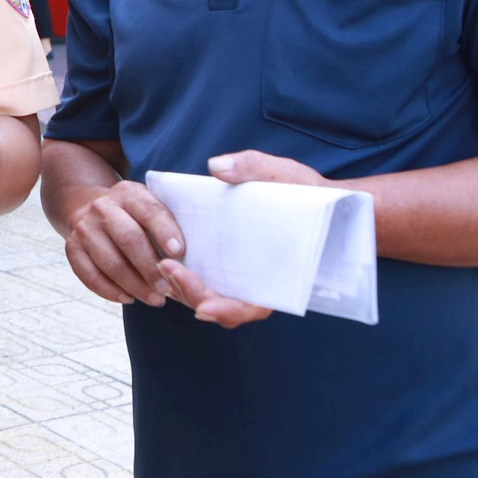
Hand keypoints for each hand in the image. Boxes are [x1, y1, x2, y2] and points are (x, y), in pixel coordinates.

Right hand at [61, 179, 185, 305]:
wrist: (86, 204)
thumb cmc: (133, 214)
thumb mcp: (148, 204)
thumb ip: (169, 222)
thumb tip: (202, 255)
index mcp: (128, 193)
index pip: (149, 210)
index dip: (165, 231)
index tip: (180, 253)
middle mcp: (102, 207)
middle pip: (128, 238)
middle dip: (151, 268)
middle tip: (169, 290)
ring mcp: (84, 227)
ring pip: (109, 261)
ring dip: (134, 285)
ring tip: (155, 300)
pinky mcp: (71, 247)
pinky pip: (88, 274)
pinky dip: (109, 290)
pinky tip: (128, 298)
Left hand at [151, 149, 330, 327]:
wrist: (316, 196)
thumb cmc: (307, 190)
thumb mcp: (286, 175)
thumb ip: (254, 168)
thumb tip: (217, 167)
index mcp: (281, 275)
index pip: (253, 307)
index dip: (228, 310)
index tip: (203, 306)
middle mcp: (259, 283)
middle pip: (222, 307)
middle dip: (192, 293)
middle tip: (167, 268)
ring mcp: (242, 276)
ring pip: (209, 297)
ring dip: (183, 288)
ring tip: (161, 264)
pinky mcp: (228, 263)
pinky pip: (204, 279)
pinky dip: (185, 277)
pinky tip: (164, 262)